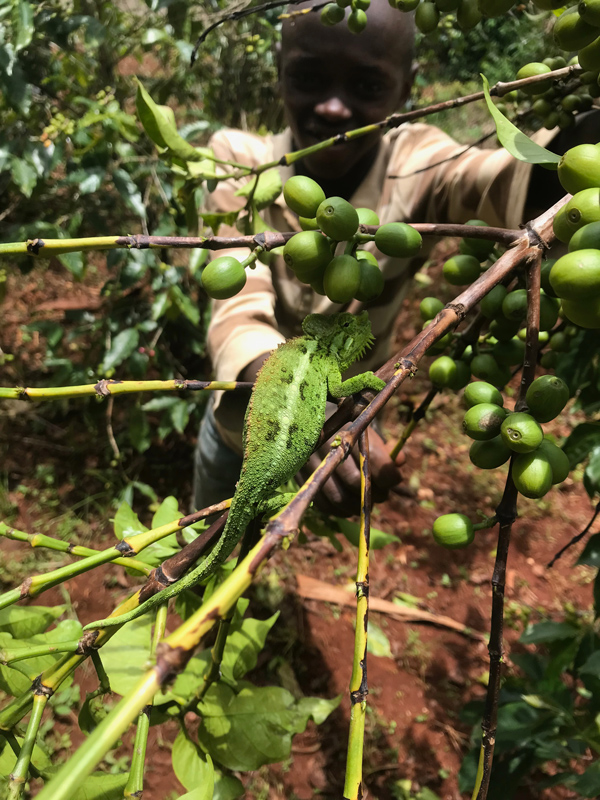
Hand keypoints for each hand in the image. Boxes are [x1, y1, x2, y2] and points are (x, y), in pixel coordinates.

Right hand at [298, 402, 404, 516]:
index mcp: (347, 432)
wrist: (310, 426)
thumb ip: (385, 448)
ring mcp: (312, 465)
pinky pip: (323, 505)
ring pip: (339, 498)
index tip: (394, 479)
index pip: (373, 459)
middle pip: (356, 482)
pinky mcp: (302, 480)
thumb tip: (400, 461)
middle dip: (374, 494)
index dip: (389, 475)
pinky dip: (340, 511)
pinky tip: (349, 507)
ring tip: (366, 503)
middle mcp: (328, 449)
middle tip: (381, 495)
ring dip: (358, 507)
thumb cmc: (346, 433)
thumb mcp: (367, 434)